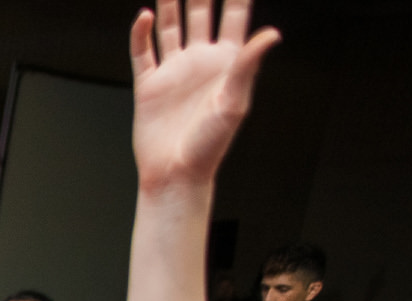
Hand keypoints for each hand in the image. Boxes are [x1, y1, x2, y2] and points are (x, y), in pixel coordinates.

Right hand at [128, 0, 280, 196]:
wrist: (176, 173)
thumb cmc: (210, 145)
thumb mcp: (235, 101)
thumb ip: (248, 63)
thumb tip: (271, 34)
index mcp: (227, 63)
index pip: (235, 17)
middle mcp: (200, 61)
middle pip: (200, 14)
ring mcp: (174, 71)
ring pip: (171, 27)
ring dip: (170, 5)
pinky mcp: (149, 84)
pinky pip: (143, 52)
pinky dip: (140, 33)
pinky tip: (144, 17)